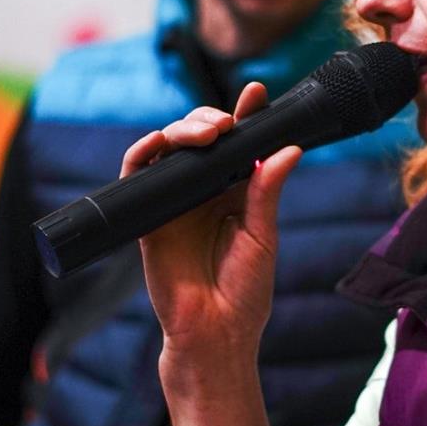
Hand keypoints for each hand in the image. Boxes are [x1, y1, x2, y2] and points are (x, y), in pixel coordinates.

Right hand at [124, 83, 302, 385]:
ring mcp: (175, 201)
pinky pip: (138, 176)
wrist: (215, 333)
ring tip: (206, 132)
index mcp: (236, 192)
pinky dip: (142, 154)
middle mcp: (204, 191)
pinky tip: (157, 143)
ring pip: (170, 149)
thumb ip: (267, 192)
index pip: (240, 144)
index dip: (246, 115)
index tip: (256, 92)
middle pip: (201, 138)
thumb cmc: (245, 293)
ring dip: (183, 130)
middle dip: (211, 118)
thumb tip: (288, 150)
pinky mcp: (148, 216)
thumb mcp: (262, 237)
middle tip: (226, 122)